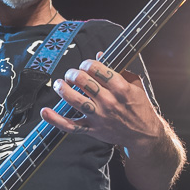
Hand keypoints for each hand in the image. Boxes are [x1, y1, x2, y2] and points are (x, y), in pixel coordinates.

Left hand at [40, 54, 162, 146]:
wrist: (144, 135)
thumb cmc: (140, 107)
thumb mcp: (136, 85)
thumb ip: (119, 69)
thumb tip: (100, 54)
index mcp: (121, 89)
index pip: (99, 69)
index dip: (87, 63)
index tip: (85, 65)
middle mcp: (109, 102)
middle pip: (84, 82)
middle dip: (73, 73)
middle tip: (71, 74)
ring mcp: (99, 117)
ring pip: (75, 100)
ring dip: (63, 89)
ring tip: (59, 84)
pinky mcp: (92, 130)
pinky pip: (71, 126)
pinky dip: (56, 120)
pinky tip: (45, 112)